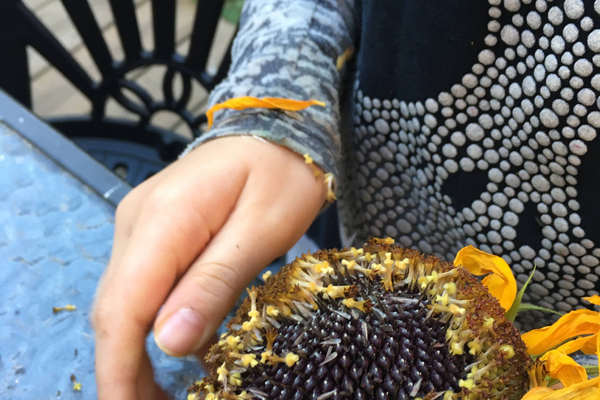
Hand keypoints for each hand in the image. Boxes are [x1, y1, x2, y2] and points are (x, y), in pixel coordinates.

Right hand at [92, 136, 326, 398]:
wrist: (275, 131)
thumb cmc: (281, 174)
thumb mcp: (262, 230)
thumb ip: (215, 282)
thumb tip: (169, 343)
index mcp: (165, 219)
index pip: (124, 305)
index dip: (120, 367)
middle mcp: (138, 221)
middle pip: (116, 308)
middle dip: (126, 369)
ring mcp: (141, 224)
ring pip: (124, 300)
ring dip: (137, 352)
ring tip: (162, 395)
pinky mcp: (154, 230)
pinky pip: (142, 284)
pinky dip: (152, 323)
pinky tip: (174, 347)